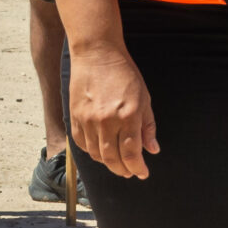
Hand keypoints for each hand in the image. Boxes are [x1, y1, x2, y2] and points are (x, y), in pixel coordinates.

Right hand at [70, 41, 158, 178]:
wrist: (97, 53)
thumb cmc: (124, 73)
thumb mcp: (144, 97)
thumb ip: (148, 126)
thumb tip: (152, 150)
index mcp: (128, 115)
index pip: (132, 153)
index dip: (138, 168)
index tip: (142, 173)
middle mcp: (107, 120)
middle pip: (113, 159)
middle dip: (123, 170)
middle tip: (130, 172)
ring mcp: (88, 119)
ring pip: (96, 154)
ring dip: (108, 163)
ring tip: (116, 162)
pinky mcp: (75, 116)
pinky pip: (82, 143)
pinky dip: (91, 152)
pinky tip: (100, 150)